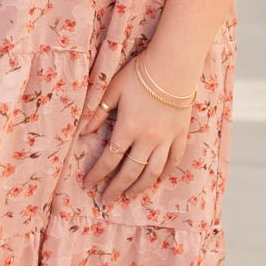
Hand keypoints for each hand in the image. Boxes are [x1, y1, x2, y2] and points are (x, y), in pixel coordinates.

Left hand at [77, 55, 193, 203]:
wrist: (174, 65)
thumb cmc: (140, 74)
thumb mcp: (113, 89)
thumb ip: (98, 112)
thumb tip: (84, 132)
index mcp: (128, 128)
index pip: (109, 159)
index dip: (98, 174)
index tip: (88, 184)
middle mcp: (147, 139)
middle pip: (130, 172)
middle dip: (116, 188)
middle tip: (106, 200)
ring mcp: (166, 139)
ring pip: (152, 172)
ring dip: (139, 186)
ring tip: (129, 195)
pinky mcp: (180, 135)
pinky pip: (173, 160)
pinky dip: (164, 173)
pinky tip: (157, 179)